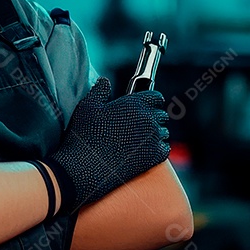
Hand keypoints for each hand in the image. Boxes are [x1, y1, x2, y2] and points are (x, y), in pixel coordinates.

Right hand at [41, 76, 169, 213]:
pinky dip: (158, 148)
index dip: (150, 99)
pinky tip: (146, 149)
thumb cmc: (85, 135)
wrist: (85, 167)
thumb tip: (104, 82)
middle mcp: (148, 120)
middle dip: (153, 116)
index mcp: (134, 103)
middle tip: (139, 122)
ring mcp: (153, 139)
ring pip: (163, 132)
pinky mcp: (153, 158)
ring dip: (155, 133)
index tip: (145, 104)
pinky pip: (164, 149)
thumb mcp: (87, 106)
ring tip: (140, 137)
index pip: (155, 96)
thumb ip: (100, 90)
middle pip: (162, 114)